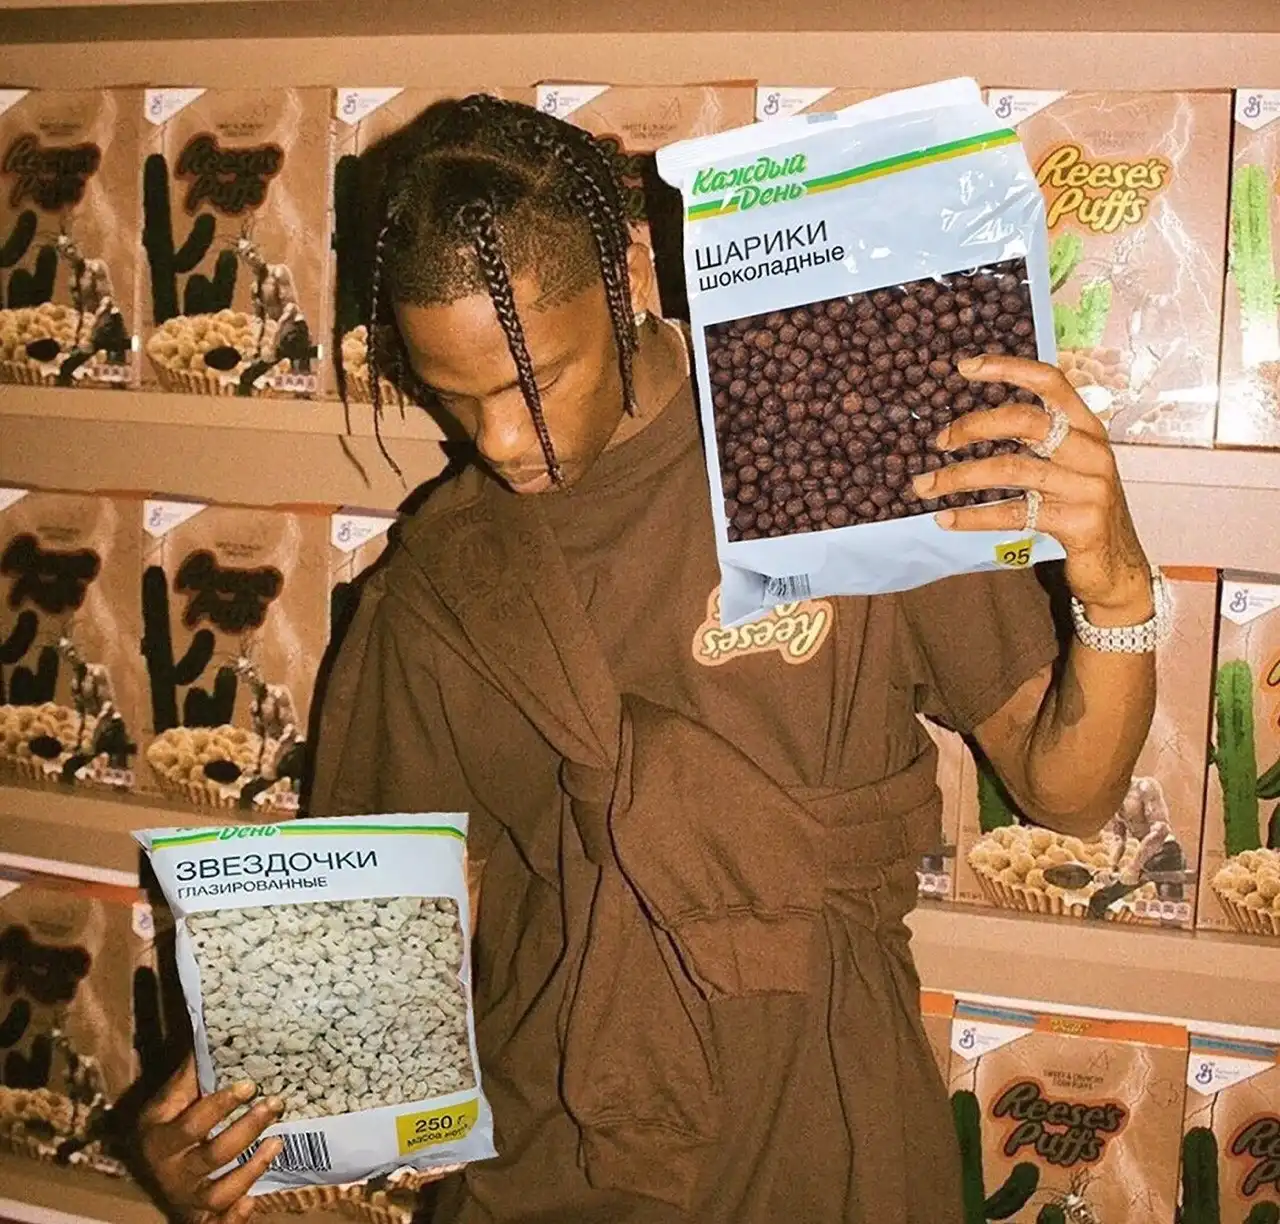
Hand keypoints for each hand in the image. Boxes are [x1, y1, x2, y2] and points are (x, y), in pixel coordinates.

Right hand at [136, 1056, 283, 1222]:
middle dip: (247, 1130)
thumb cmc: (167, 1124)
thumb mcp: (168, 1101)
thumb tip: (212, 1028)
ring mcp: (186, 1195)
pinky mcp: (199, 1215)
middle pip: (212, 1154)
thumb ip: (189, 1075)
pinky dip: (235, 1216)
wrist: (150, 1169)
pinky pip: (217, 1222)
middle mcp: (170, 1169)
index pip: (193, 1121)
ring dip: (251, 1169)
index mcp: (159, 1136)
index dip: (222, 1104)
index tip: (251, 1085)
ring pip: (219, 1191)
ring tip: (278, 1142)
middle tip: (275, 1104)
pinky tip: (253, 1202)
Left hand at [911, 355, 1152, 625]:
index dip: (1008, 368)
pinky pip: (1014, 513)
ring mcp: (1088, 487)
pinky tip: (945, 519)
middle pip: (1024, 421)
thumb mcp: (1069, 469)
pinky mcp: (1079, 522)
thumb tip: (974, 426)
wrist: (1117, 568)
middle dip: (973, 427)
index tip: (965, 367)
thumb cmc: (1081, 512)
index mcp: (1088, 429)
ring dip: (958, 477)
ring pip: (1011, 469)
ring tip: (923, 486)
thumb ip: (1039, 443)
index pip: (1050, 382)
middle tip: (939, 441)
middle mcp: (1092, 451)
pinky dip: (974, 516)